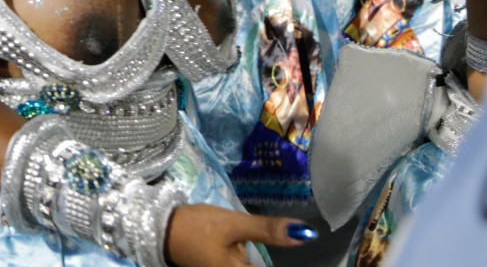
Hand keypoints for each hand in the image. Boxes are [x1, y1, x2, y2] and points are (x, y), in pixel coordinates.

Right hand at [166, 204, 314, 266]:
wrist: (160, 229)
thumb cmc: (197, 227)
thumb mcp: (234, 225)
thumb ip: (268, 230)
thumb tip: (307, 234)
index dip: (302, 264)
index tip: (326, 262)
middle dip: (279, 256)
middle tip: (311, 245)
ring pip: (255, 266)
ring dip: (269, 258)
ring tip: (287, 241)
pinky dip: (255, 261)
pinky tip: (257, 253)